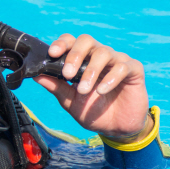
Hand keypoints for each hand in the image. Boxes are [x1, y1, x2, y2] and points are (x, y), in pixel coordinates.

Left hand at [33, 34, 150, 140]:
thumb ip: (55, 87)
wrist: (116, 128)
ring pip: (103, 53)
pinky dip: (110, 78)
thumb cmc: (91, 111)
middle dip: (75, 55)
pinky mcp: (133, 70)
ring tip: (83, 90)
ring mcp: (116, 60)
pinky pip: (122, 66)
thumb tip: (36, 75)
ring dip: (91, 71)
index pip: (70, 41)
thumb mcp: (70, 101)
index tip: (52, 53)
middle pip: (86, 40)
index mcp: (82, 59)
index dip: (61, 43)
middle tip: (67, 73)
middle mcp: (98, 55)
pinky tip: (101, 91)